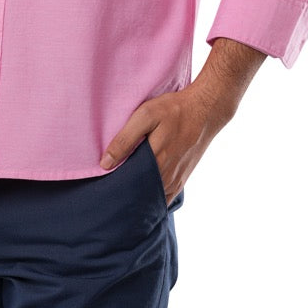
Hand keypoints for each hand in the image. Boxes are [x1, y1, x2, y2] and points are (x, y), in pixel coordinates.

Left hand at [99, 81, 234, 205]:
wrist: (205, 111)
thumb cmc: (173, 110)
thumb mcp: (145, 116)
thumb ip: (125, 139)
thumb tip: (105, 164)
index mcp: (156, 160)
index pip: (127, 184)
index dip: (114, 185)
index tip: (102, 184)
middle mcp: (167, 175)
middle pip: (139, 193)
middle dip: (123, 192)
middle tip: (109, 188)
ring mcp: (176, 180)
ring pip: (151, 197)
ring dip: (137, 196)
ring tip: (122, 190)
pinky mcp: (182, 180)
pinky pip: (165, 197)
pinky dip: (152, 198)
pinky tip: (141, 193)